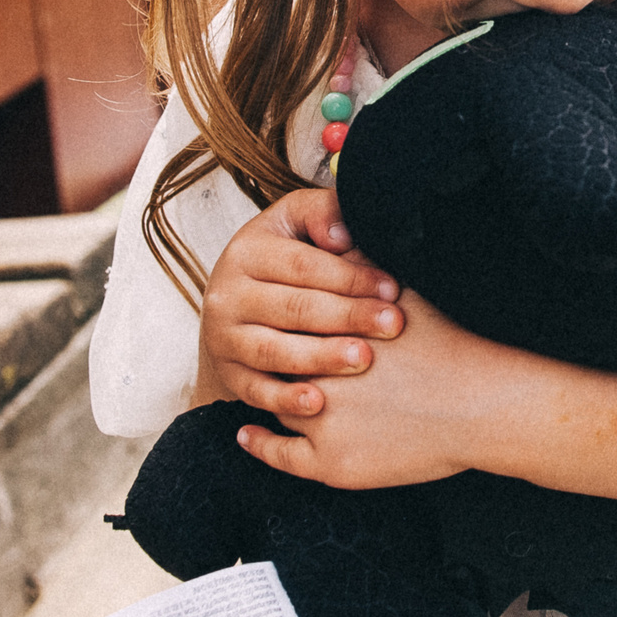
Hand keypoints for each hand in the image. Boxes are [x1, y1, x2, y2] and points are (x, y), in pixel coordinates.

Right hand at [197, 189, 399, 417]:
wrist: (231, 302)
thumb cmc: (279, 258)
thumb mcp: (293, 222)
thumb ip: (321, 213)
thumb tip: (342, 234)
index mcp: (247, 252)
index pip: (304, 265)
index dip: (351, 277)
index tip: (392, 288)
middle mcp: (228, 295)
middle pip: (294, 307)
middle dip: (348, 316)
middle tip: (392, 325)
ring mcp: (223, 337)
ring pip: (274, 350)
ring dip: (320, 357)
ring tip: (362, 359)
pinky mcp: (227, 374)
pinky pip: (255, 390)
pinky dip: (285, 400)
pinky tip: (318, 403)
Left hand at [237, 288, 507, 489]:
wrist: (479, 406)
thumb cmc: (448, 345)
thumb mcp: (401, 292)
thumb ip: (360, 265)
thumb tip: (334, 234)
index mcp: (330, 332)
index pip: (283, 323)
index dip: (279, 322)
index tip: (275, 319)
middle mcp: (316, 376)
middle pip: (275, 362)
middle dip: (273, 357)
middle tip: (268, 353)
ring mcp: (321, 423)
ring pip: (276, 405)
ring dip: (268, 397)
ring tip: (255, 390)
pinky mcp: (331, 463)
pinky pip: (278, 455)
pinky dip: (260, 444)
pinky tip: (248, 435)